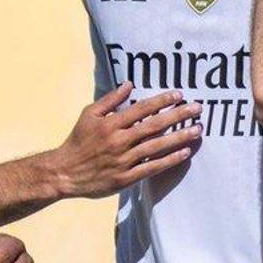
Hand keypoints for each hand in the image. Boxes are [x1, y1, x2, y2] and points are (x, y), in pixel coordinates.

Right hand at [56, 82, 201, 197]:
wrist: (64, 173)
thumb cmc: (78, 141)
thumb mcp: (89, 114)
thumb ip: (110, 99)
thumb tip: (129, 84)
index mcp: (110, 123)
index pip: (141, 109)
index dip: (161, 101)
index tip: (179, 95)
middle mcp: (119, 141)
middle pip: (154, 126)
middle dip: (177, 116)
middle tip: (197, 109)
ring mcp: (123, 160)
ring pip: (156, 146)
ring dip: (179, 137)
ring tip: (197, 130)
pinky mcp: (125, 178)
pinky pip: (152, 168)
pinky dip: (169, 160)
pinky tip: (184, 153)